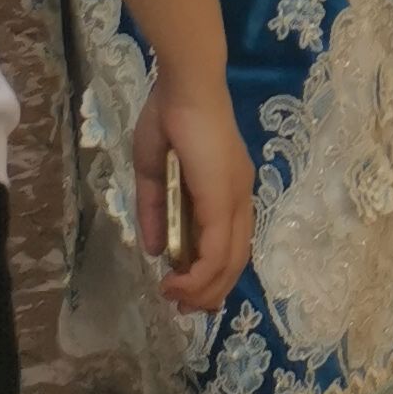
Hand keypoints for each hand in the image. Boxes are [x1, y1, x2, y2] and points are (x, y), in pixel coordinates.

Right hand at [135, 71, 251, 312]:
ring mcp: (235, 197)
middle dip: (208, 292)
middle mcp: (239, 196)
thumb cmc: (168, 119)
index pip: (230, 242)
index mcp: (227, 187)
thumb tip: (154, 251)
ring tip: (175, 299)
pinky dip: (199, 275)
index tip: (185, 293)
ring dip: (203, 289)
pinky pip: (217, 249)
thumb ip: (154, 211)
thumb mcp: (153, 173)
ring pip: (229, 261)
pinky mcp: (224, 199)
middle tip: (180, 308)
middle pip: (234, 260)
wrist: (184, 85)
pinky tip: (176, 282)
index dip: (212, 273)